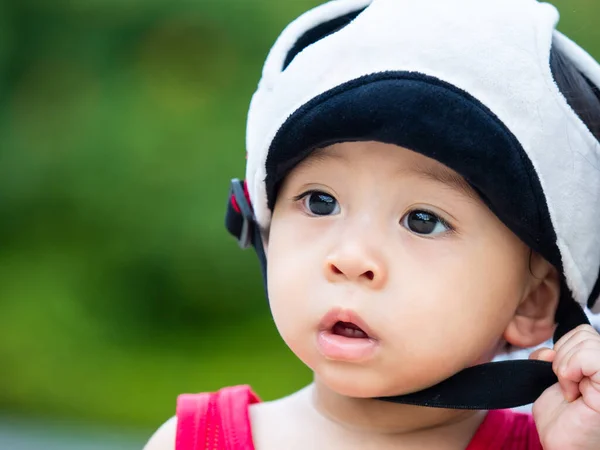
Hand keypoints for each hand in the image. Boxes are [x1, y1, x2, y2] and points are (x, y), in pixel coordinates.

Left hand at [530, 324, 599, 448]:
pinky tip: (573, 392)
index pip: (583, 332)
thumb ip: (552, 357)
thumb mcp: (550, 379)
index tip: (562, 377)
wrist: (564, 447)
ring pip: (587, 342)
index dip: (563, 349)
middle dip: (562, 357)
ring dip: (565, 366)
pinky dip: (570, 370)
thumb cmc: (562, 420)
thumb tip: (549, 350)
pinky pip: (590, 357)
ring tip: (572, 390)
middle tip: (567, 385)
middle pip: (584, 333)